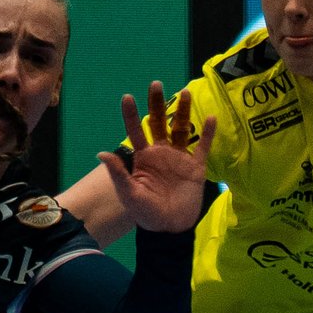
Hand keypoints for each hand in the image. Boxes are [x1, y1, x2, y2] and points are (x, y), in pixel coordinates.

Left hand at [95, 81, 214, 233]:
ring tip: (186, 93)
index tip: (127, 97)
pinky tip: (210, 118)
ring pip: (181, 128)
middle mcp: (161, 152)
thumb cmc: (145, 213)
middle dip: (157, 103)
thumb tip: (101, 153)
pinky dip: (207, 133)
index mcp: (143, 157)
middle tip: (155, 84)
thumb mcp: (129, 193)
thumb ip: (118, 173)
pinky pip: (202, 146)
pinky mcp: (196, 166)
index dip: (131, 114)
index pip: (135, 130)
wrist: (169, 228)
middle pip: (159, 121)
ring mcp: (179, 157)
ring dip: (183, 111)